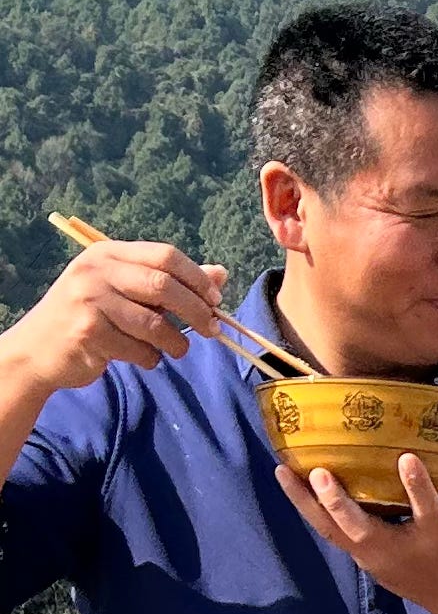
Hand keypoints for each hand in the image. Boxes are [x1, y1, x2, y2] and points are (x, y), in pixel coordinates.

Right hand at [0, 240, 227, 392]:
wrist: (39, 349)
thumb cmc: (94, 317)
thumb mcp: (128, 292)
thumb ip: (171, 282)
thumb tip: (221, 273)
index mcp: (108, 254)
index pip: (165, 255)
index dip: (197, 278)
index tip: (215, 300)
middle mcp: (96, 271)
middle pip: (163, 285)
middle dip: (196, 310)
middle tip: (211, 329)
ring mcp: (89, 301)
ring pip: (154, 324)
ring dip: (175, 343)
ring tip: (174, 349)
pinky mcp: (88, 333)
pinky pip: (139, 350)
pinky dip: (150, 359)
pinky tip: (141, 357)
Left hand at [275, 423, 437, 613]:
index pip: (427, 510)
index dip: (416, 486)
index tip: (407, 458)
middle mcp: (403, 550)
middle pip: (363, 529)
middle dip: (339, 503)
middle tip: (320, 473)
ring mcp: (379, 559)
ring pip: (335, 532)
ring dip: (307, 503)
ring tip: (282, 471)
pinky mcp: (366, 562)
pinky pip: (333, 534)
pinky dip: (313, 511)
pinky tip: (294, 485)